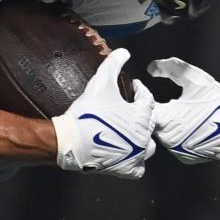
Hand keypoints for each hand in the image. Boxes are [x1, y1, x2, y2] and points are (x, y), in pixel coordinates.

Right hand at [51, 48, 155, 178]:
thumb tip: (125, 51)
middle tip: (128, 107)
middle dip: (141, 112)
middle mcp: (143, 137)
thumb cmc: (87, 112)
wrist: (70, 141)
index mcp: (141, 116)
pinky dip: (136, 159)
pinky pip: (139, 166)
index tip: (133, 86)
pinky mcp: (127, 169)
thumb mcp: (101, 82)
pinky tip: (127, 151)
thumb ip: (114, 64)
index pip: (147, 99)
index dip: (140, 90)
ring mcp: (136, 155)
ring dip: (142, 137)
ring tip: (129, 129)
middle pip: (149, 122)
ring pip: (148, 146)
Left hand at [148, 58, 219, 163]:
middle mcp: (169, 139)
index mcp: (168, 119)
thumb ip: (170, 68)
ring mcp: (178, 151)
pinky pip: (174, 144)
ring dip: (164, 123)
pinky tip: (185, 124)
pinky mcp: (186, 158)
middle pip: (151, 122)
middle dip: (152, 109)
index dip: (142, 95)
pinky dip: (175, 134)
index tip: (140, 85)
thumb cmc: (219, 101)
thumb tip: (150, 68)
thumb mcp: (195, 79)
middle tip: (155, 97)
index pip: (144, 107)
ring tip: (174, 110)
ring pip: (162, 134)